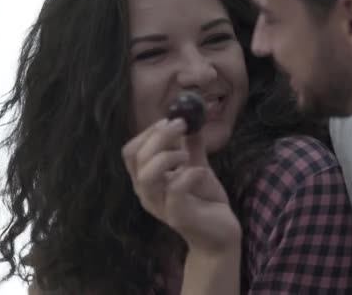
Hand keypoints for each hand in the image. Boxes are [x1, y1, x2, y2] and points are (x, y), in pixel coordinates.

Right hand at [122, 118, 240, 252]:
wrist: (221, 233)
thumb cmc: (204, 201)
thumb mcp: (196, 166)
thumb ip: (190, 146)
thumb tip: (191, 119)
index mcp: (146, 180)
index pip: (131, 151)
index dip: (147, 132)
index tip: (170, 120)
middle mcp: (147, 193)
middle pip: (136, 158)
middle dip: (158, 136)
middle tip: (181, 125)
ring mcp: (160, 206)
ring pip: (146, 176)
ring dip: (167, 156)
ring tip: (186, 155)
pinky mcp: (178, 217)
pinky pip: (174, 191)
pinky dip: (188, 175)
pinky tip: (201, 172)